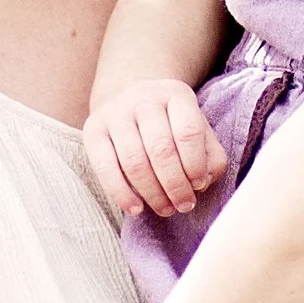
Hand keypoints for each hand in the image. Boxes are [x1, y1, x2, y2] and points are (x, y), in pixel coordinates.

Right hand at [83, 79, 227, 217]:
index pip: (188, 132)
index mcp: (176, 94)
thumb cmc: (171, 123)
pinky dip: (121, 194)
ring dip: (152, 193)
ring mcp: (115, 112)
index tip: (199, 185)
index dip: (196, 165)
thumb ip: (211, 156)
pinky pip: (105, 168)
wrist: (129, 97)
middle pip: (160, 149)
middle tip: (184, 206)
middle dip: (175, 185)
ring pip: (134, 161)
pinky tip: (136, 209)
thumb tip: (202, 183)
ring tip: (165, 209)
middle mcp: (143, 98)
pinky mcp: (92, 129)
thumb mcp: (197, 129)